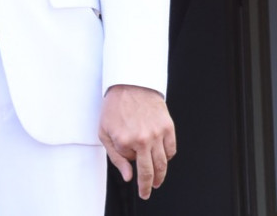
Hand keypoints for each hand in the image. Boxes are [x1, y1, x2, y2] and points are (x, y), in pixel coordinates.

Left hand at [99, 84, 176, 198]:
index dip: (126, 156)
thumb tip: (128, 177)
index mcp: (125, 140)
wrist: (130, 84)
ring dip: (160, 176)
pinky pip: (171, 150)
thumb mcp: (104, 131)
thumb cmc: (115, 107)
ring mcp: (158, 134)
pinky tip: (162, 158)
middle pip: (150, 171)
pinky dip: (168, 157)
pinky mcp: (168, 127)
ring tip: (156, 182)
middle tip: (146, 192)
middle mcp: (143, 140)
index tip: (125, 152)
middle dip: (148, 186)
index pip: (129, 161)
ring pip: (163, 163)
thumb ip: (116, 157)